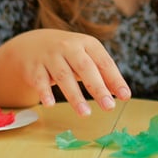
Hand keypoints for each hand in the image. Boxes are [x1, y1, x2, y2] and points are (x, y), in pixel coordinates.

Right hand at [5, 29, 130, 116]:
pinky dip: (45, 92)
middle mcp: (69, 47)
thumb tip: (122, 94)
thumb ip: (102, 74)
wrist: (32, 44)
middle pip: (85, 68)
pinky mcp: (34, 67)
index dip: (115, 79)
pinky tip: (50, 104)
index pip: (104, 62)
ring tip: (85, 114)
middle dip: (98, 88)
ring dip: (75, 96)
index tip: (125, 96)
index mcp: (87, 44)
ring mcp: (50, 56)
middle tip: (109, 107)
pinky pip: (40, 81)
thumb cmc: (67, 54)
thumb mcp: (86, 57)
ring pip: (64, 76)